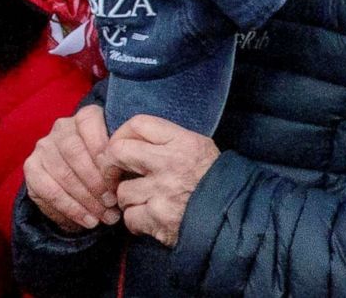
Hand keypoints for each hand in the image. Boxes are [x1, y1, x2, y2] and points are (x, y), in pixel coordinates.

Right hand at [23, 105, 121, 232]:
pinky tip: (88, 220)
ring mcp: (44, 147)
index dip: (103, 149)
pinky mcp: (31, 168)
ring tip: (104, 216)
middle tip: (112, 202)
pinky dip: (71, 208)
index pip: (89, 122)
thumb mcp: (118, 161)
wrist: (82, 187)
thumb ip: (121, 162)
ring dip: (86, 199)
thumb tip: (131, 179)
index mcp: (85, 117)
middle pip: (75, 151)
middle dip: (96, 181)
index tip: (117, 175)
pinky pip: (48, 190)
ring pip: (63, 172)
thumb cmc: (108, 171)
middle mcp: (61, 128)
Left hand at [103, 115, 218, 247]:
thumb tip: (132, 138)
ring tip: (142, 201)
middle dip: (109, 164)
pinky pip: (130, 217)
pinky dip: (136, 221)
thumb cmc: (214, 182)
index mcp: (182, 142)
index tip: (120, 145)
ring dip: (127, 199)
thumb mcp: (199, 148)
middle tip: (113, 173)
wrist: (235, 218)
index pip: (138, 124)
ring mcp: (163, 192)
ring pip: (122, 191)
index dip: (122, 134)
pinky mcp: (159, 218)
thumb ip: (169, 141)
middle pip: (118, 152)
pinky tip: (147, 218)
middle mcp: (170, 163)